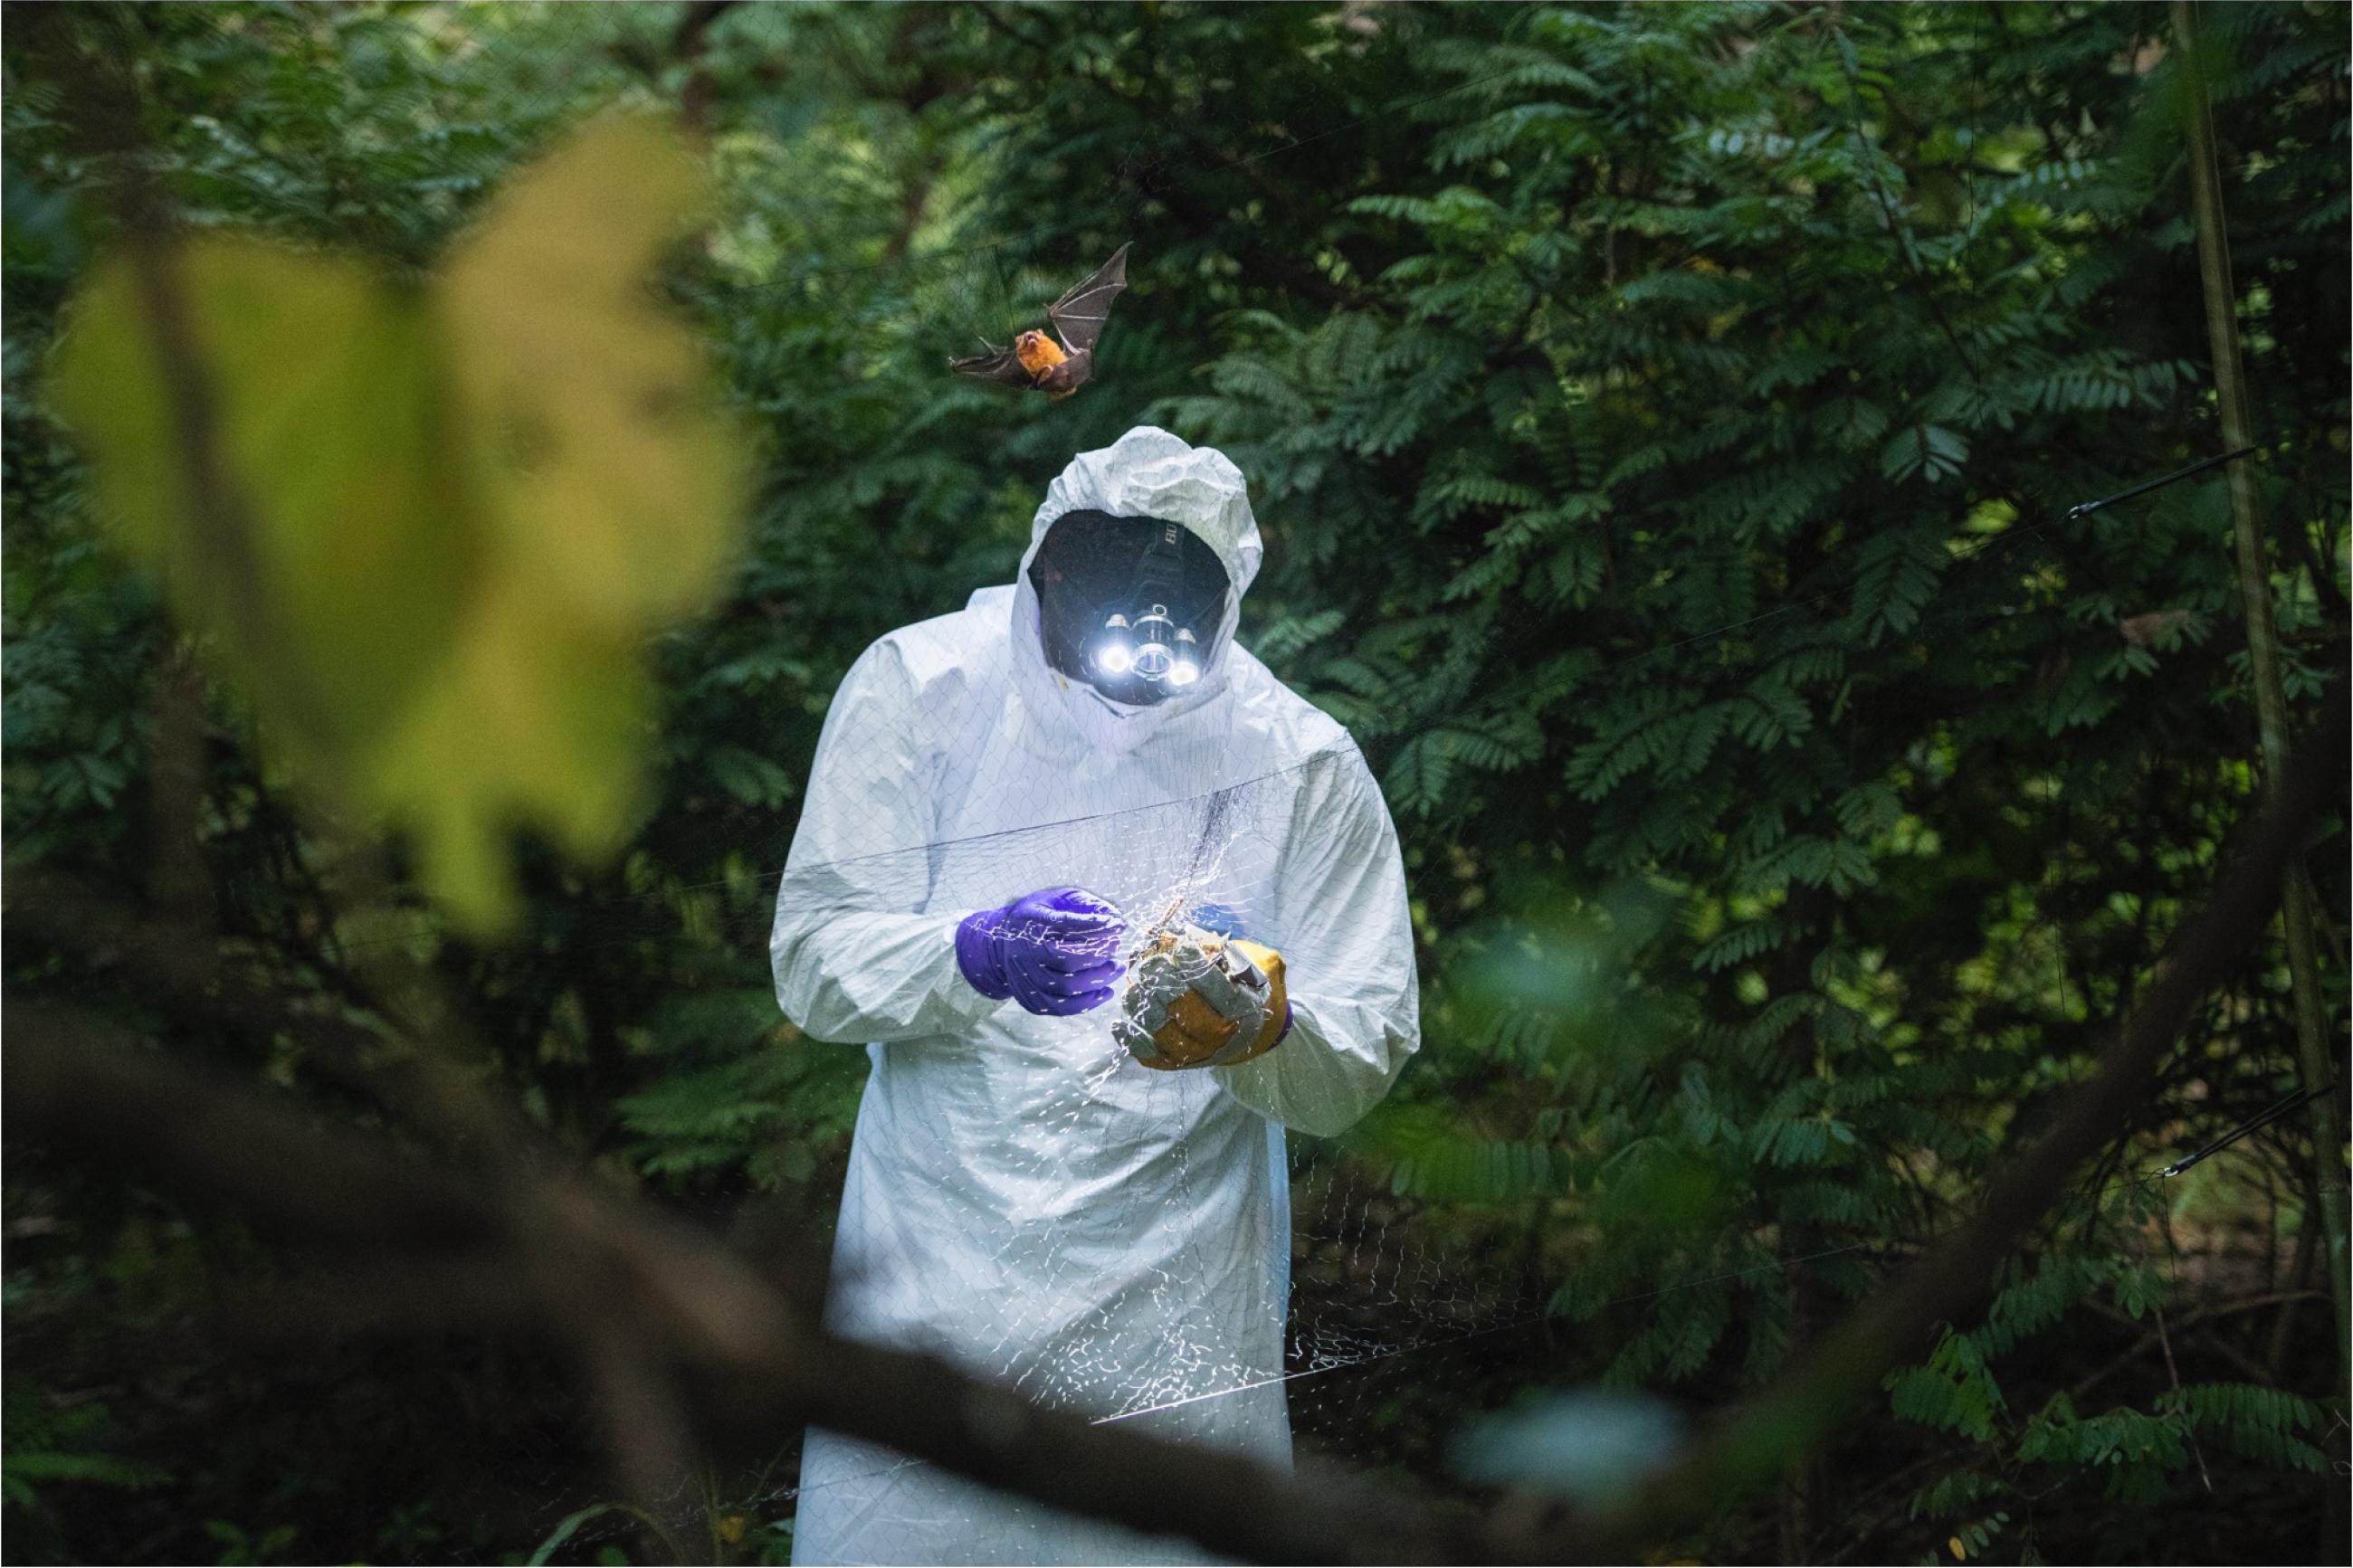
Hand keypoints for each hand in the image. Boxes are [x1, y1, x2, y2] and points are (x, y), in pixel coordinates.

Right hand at [955, 886, 1125, 1015]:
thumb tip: (1115, 917)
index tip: (1118, 925)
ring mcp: (1025, 979)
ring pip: (1066, 987)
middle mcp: (1024, 952)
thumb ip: (1083, 903)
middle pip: (1066, 959)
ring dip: (1098, 980)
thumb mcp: (1055, 900)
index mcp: (1030, 921)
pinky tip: (1105, 991)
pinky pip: (1061, 1007)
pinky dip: (1087, 1003)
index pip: (1065, 923)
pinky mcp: (1030, 999)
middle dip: (1098, 955)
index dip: (1094, 925)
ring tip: (1116, 968)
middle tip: (1116, 948)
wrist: (1000, 945)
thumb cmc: (1037, 918)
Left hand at [1114, 926, 1290, 1070]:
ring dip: (1147, 1011)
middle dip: (1167, 988)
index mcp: (1242, 1008)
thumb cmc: (1235, 986)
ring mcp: (1196, 1053)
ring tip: (1132, 989)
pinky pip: (1151, 1056)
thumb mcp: (1237, 965)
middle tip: (1149, 965)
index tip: (1182, 949)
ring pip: (1168, 1037)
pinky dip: (1133, 1040)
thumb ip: (1215, 950)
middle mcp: (1220, 1036)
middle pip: (1191, 1017)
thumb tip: (1176, 937)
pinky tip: (1118, 1023)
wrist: (1241, 1030)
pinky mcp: (1175, 1062)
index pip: (1221, 991)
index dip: (1200, 970)